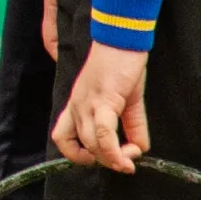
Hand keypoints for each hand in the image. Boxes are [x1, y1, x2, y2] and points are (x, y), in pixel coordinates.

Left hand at [53, 42, 149, 172]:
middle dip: (106, 161)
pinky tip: (129, 155)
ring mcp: (88, 103)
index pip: (62, 138)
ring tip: (129, 160)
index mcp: (77, 106)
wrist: (122, 38)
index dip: (77, 156)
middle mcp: (77, 106)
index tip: (100, 158)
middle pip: (83, 148)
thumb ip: (132, 127)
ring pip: (93, 145)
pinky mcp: (103, 99)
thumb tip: (138, 150)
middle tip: (125, 160)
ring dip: (113, 159)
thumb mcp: (127, 102)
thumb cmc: (121, 66)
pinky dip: (116, 151)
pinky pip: (105, 133)